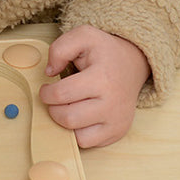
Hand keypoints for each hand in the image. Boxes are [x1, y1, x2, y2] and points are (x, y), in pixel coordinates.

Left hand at [39, 26, 150, 147]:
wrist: (133, 64)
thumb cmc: (104, 51)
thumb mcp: (84, 35)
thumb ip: (60, 48)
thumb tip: (49, 72)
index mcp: (102, 78)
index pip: (61, 95)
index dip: (46, 93)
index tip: (47, 88)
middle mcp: (112, 103)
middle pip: (68, 118)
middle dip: (53, 110)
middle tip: (55, 100)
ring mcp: (117, 120)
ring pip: (77, 136)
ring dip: (65, 123)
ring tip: (67, 108)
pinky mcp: (118, 132)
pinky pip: (88, 143)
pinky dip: (78, 133)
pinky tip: (79, 118)